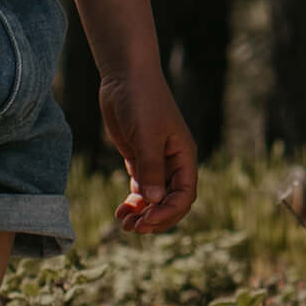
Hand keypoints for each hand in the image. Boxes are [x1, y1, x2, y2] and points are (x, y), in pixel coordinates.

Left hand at [100, 70, 196, 235]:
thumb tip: (155, 200)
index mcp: (183, 156)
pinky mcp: (139, 156)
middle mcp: (173, 161)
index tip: (148, 221)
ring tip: (125, 225)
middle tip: (134, 229)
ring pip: (155, 197)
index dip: (169, 213)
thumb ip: (150, 167)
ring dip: (143, 213)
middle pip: (171, 201)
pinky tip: (121, 211)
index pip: (184, 195)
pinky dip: (134, 201)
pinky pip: (141, 187)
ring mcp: (155, 160)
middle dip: (156, 218)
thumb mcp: (146, 134)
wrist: (125, 76)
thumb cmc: (141, 100)